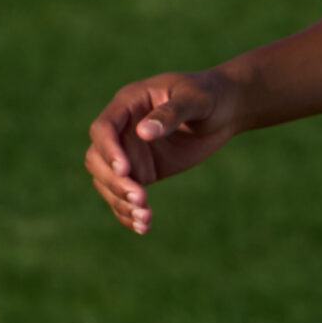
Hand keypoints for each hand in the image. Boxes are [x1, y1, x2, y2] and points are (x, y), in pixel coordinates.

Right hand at [82, 69, 246, 233]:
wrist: (224, 110)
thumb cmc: (209, 95)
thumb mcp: (195, 99)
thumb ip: (171, 113)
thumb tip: (143, 132)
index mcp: (128, 103)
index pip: (103, 129)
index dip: (108, 150)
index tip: (125, 170)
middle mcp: (122, 130)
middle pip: (97, 159)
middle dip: (114, 182)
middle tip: (140, 199)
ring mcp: (129, 152)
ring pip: (107, 182)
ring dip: (120, 202)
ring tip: (145, 218)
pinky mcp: (141, 171)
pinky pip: (124, 195)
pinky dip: (128, 213)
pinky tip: (143, 227)